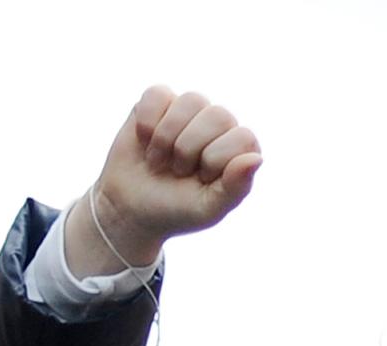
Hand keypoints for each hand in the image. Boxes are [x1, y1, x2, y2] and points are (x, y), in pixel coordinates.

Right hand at [69, 85, 261, 275]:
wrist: (130, 209)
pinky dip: (146, 123)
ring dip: (167, 138)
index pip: (242, 137)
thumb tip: (256, 159)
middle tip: (177, 171)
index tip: (200, 180)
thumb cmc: (175, 210)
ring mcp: (189, 110)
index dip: (215, 160)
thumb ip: (236, 188)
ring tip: (159, 159)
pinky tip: (144, 141)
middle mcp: (218, 123)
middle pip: (217, 115)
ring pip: (190, 100)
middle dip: (189, 150)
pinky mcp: (158, 101)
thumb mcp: (207, 209)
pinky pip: (158, 94)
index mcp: (238, 148)